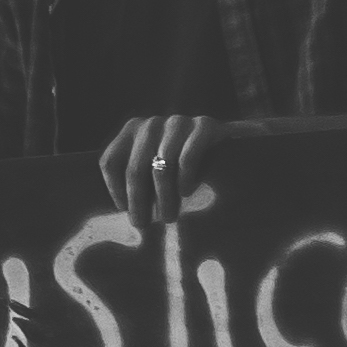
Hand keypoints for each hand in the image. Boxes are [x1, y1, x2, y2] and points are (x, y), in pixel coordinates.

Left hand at [97, 111, 220, 226]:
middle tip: (143, 224)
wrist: (235, 145)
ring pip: (161, 167)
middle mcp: (151, 124)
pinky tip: (186, 192)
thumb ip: (139, 180)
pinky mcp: (204, 125)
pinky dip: (185, 178)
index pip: (111, 161)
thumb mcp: (155, 167)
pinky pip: (188, 157)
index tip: (123, 210)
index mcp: (132, 131)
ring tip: (169, 217)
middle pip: (135, 168)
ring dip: (164, 197)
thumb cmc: (185, 164)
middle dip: (138, 201)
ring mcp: (177, 122)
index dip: (114, 188)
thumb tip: (123, 213)